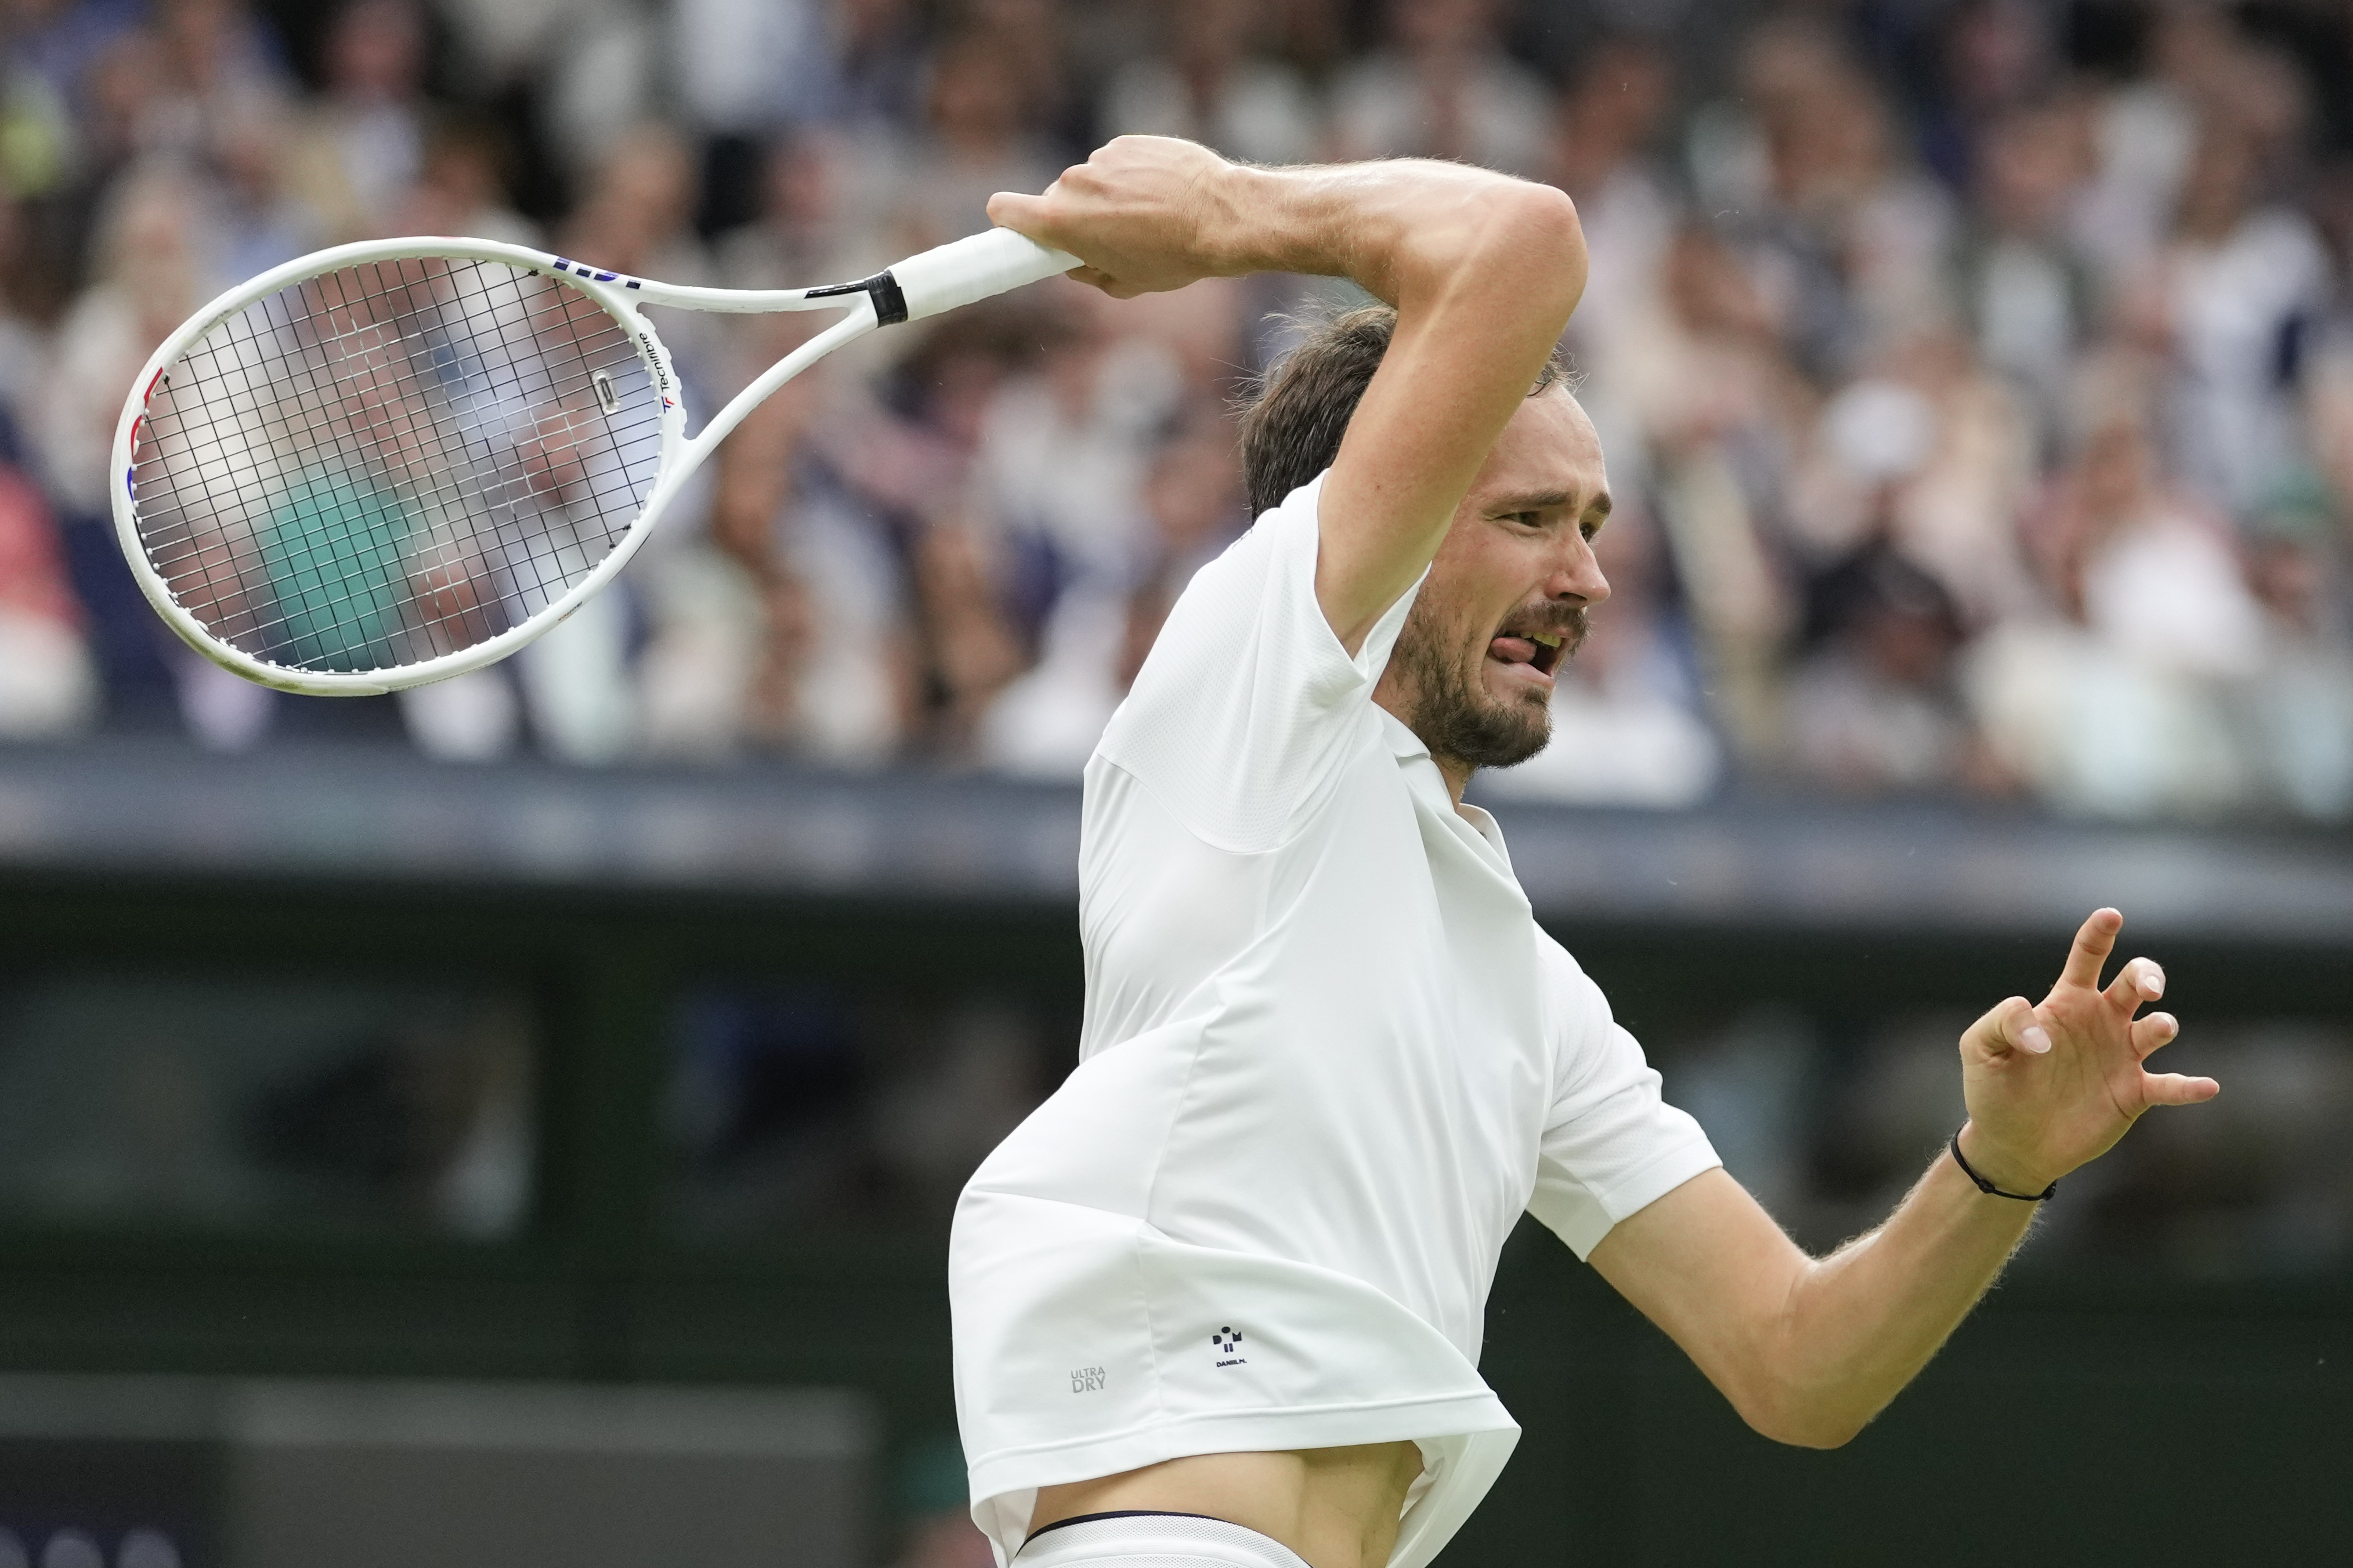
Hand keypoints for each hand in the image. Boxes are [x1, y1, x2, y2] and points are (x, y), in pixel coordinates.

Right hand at [987, 136, 1249, 298]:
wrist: (1223, 216)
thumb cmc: (1174, 256)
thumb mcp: (1124, 282)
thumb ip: (1086, 272)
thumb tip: (1074, 262)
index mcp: (1061, 221)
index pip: (1004, 209)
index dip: (1008, 221)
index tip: (1021, 231)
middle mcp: (1074, 183)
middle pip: (1056, 199)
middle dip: (1076, 216)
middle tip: (1111, 237)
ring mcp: (1102, 158)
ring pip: (1090, 181)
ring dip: (1107, 196)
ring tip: (1148, 216)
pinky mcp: (1128, 142)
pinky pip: (1117, 162)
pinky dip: (1132, 176)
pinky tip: (1162, 193)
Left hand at [1956, 907, 2218, 1193]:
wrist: (2012, 1142)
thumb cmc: (1993, 1089)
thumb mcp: (1981, 1048)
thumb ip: (2003, 1022)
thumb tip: (2042, 1032)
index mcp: (2066, 1003)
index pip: (2088, 958)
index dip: (2100, 934)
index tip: (2111, 915)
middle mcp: (2101, 1023)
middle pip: (2134, 982)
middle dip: (2147, 976)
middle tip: (2146, 988)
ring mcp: (2121, 1057)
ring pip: (2157, 1027)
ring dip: (2163, 1025)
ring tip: (2159, 1028)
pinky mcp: (2134, 1093)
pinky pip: (2171, 1086)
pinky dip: (2190, 1086)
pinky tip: (2207, 1086)